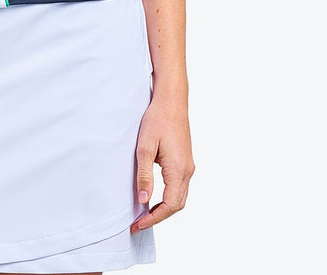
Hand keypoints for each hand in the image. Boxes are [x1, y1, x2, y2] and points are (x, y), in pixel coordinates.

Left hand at [130, 93, 194, 231]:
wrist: (171, 101)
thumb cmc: (157, 120)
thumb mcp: (145, 147)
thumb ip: (144, 175)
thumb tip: (143, 201)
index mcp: (178, 170)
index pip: (169, 205)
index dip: (154, 218)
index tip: (138, 224)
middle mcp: (187, 171)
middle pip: (177, 205)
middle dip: (159, 217)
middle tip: (139, 222)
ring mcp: (188, 166)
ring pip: (180, 197)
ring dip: (164, 208)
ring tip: (145, 213)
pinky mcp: (186, 161)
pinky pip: (180, 187)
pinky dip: (169, 197)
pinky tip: (155, 196)